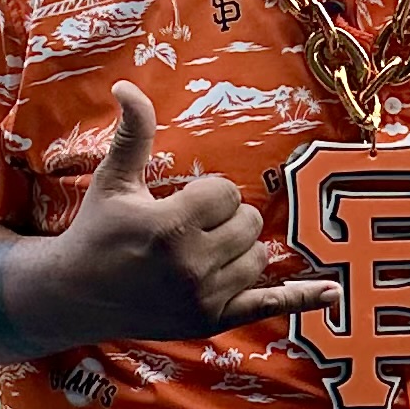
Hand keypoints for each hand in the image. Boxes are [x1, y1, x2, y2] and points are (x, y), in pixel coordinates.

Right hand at [44, 85, 334, 344]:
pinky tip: (334, 291)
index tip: (179, 204)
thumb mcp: (114, 180)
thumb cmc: (96, 231)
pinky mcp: (212, 322)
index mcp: (171, 226)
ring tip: (204, 251)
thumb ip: (133, 134)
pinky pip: (270, 305)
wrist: (74, 294)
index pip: (224, 193)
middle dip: (225, 219)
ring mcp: (205, 298)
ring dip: (241, 249)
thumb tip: (128, 86)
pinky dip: (304, 298)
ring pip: (259, 258)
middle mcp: (193, 265)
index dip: (206, 193)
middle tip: (191, 228)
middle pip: (247, 223)